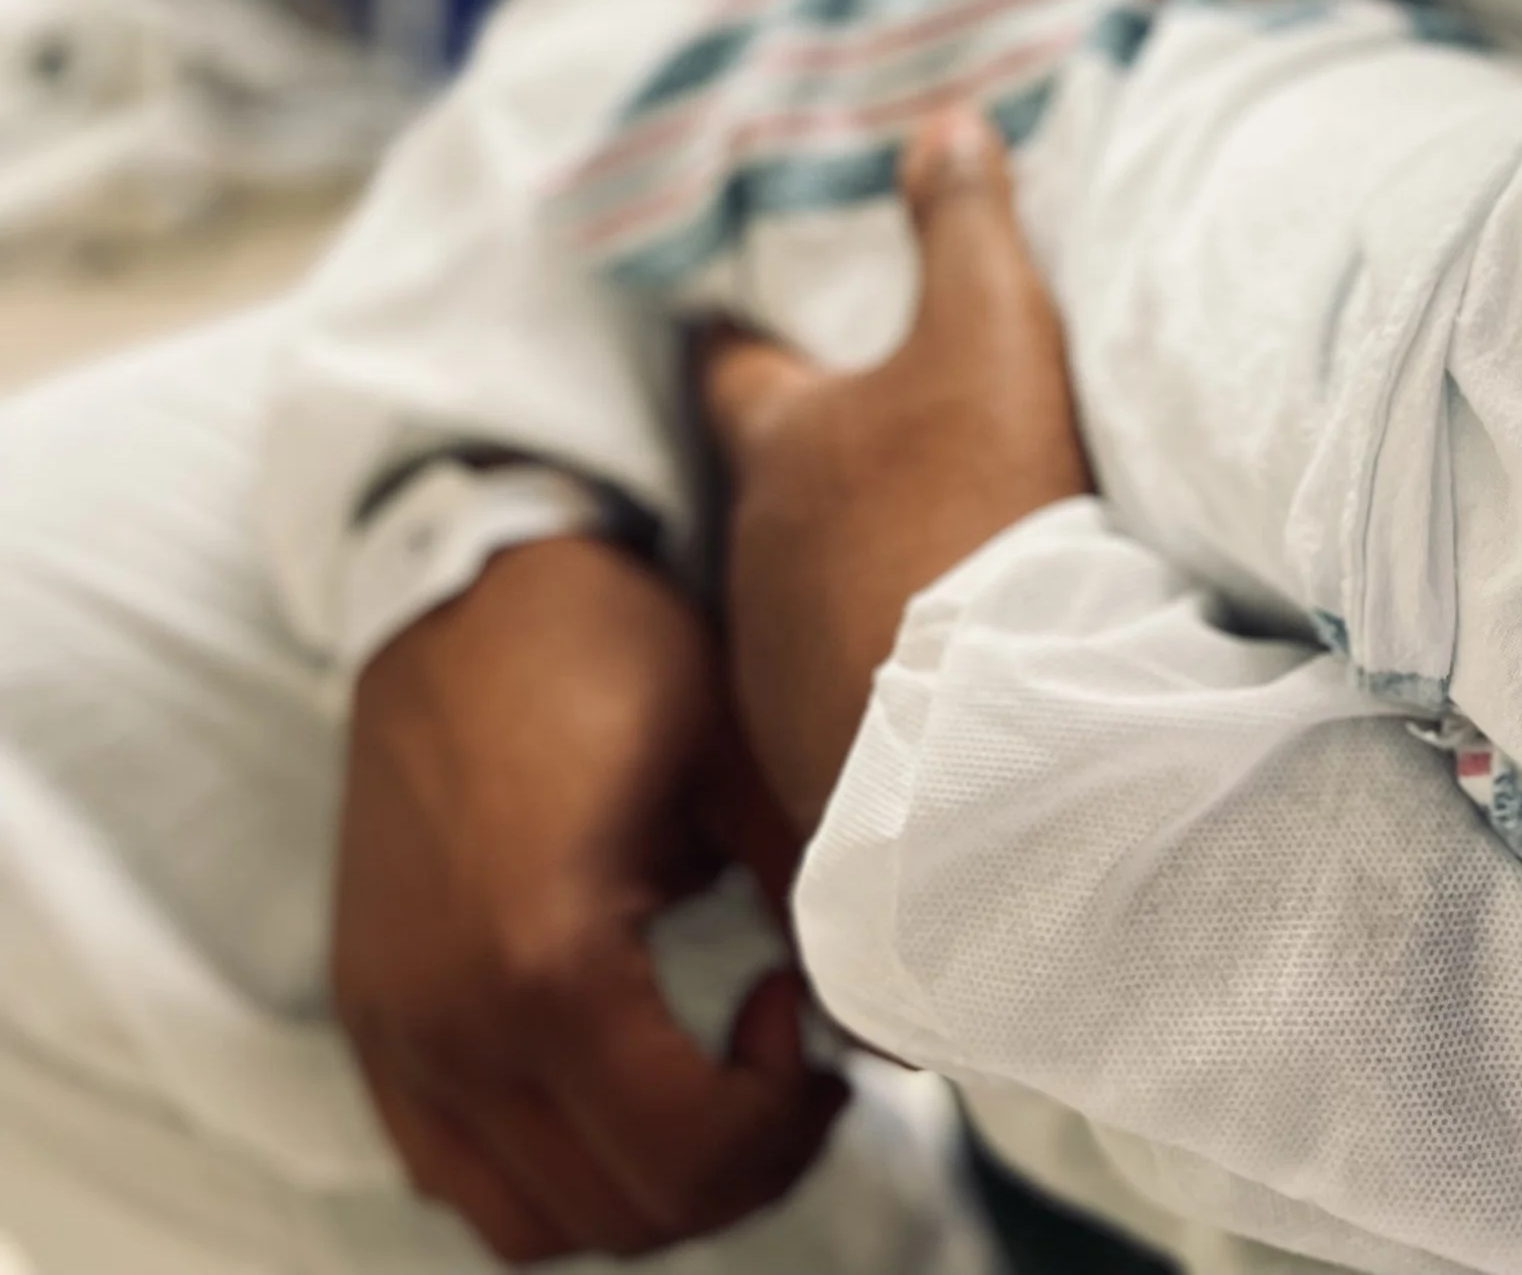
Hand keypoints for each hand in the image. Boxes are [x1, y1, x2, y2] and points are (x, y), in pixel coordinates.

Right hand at [334, 535, 842, 1263]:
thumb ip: (813, 891)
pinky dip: (545, 1170)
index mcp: (546, 966)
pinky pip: (455, 1174)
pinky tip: (615, 1072)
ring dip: (639, 1186)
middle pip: (619, 1214)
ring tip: (703, 1077)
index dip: (780, 1120)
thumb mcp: (739, 755)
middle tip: (780, 1056)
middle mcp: (450, 1028)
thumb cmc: (616, 649)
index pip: (689, 1158)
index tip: (802, 1016)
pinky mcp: (369, 1020)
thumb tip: (883, 1008)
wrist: (467, 579)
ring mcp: (395, 1034)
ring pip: (531, 1225)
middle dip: (732, 1163)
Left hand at [702, 110, 1091, 836]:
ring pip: (799, 593)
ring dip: (845, 574)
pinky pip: (838, 689)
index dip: (738, 332)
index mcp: (780, 442)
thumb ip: (965, 223)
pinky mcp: (814, 753)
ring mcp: (776, 662)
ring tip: (915, 563)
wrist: (990, 732)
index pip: (730, 365)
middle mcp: (755, 552)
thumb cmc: (977, 505)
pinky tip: (930, 671)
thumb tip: (946, 124)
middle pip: (769, 486)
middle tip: (868, 438)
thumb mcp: (991, 329)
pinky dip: (873, 665)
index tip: (735, 312)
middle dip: (812, 462)